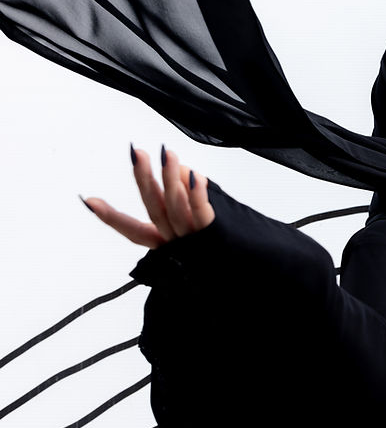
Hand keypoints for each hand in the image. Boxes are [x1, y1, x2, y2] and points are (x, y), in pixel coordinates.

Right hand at [81, 144, 214, 248]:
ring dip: (170, 178)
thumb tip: (180, 170)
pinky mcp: (213, 237)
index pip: (134, 231)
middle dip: (143, 180)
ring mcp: (192, 241)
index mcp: (166, 243)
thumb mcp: (197, 221)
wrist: (254, 274)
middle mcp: (175, 243)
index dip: (111, 217)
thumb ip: (186, 196)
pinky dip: (196, 194)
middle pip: (153, 209)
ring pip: (174, 208)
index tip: (89, 200)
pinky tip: (194, 175)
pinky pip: (201, 215)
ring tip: (168, 154)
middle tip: (137, 153)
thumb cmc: (226, 247)